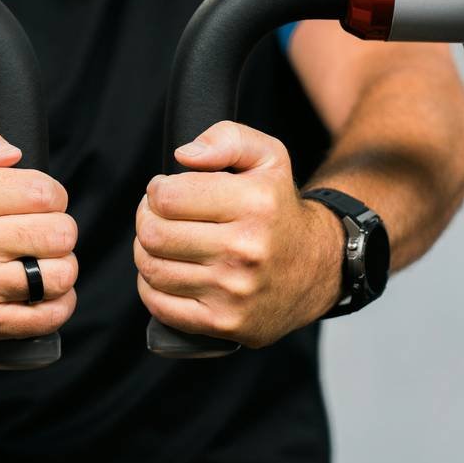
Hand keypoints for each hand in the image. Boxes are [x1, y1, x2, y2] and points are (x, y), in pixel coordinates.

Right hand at [0, 121, 77, 347]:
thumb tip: (12, 154)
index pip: (45, 192)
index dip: (53, 195)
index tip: (38, 203)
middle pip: (61, 233)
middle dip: (59, 230)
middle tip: (38, 233)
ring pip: (61, 274)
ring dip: (60, 267)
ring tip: (38, 261)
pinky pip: (50, 315)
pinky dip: (59, 303)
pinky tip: (40, 291)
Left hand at [134, 121, 344, 347]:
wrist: (318, 268)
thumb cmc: (280, 208)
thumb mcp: (267, 157)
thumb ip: (227, 138)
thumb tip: (184, 155)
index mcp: (255, 204)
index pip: (168, 197)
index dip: (157, 190)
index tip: (165, 191)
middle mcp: (246, 249)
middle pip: (154, 233)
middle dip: (145, 219)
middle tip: (157, 215)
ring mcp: (234, 291)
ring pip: (152, 269)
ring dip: (145, 251)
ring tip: (163, 241)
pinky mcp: (224, 324)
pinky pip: (160, 305)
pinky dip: (151, 287)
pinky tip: (168, 271)